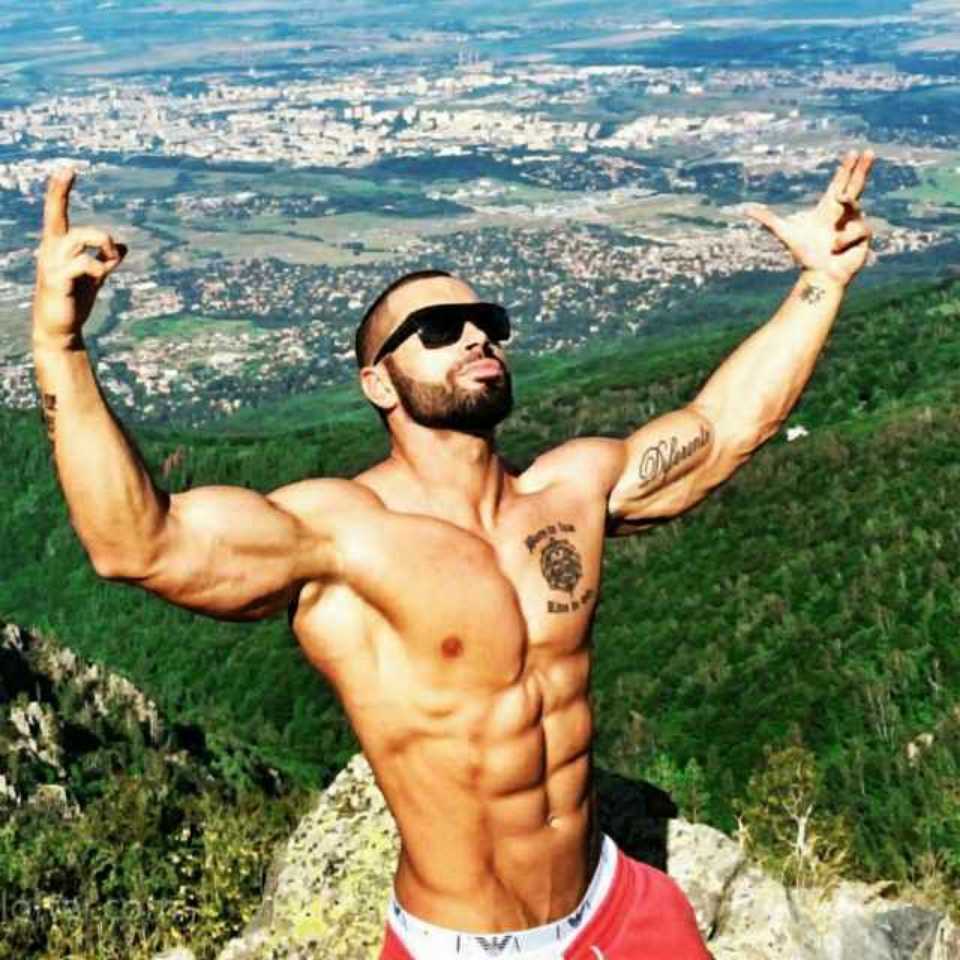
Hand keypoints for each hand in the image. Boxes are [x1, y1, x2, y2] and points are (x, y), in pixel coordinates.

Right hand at [32, 168, 125, 347]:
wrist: (61, 331)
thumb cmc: (73, 302)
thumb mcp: (94, 278)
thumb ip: (106, 261)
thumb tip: (124, 247)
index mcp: (58, 247)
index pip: (55, 213)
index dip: (59, 191)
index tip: (68, 169)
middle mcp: (50, 251)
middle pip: (60, 218)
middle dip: (66, 199)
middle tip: (90, 211)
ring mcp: (52, 265)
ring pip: (78, 237)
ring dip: (102, 242)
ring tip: (112, 256)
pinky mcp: (57, 282)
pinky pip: (83, 264)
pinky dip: (98, 266)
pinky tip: (102, 274)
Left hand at [747, 150, 874, 287]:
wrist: (819, 274)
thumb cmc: (804, 255)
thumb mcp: (785, 233)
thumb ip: (768, 219)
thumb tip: (746, 209)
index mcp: (828, 208)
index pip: (839, 183)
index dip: (845, 168)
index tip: (852, 152)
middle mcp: (844, 212)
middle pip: (856, 184)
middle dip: (862, 168)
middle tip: (868, 151)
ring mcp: (856, 222)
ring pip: (854, 209)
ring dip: (841, 228)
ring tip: (831, 246)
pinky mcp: (865, 234)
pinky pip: (859, 228)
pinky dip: (845, 240)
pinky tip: (838, 250)